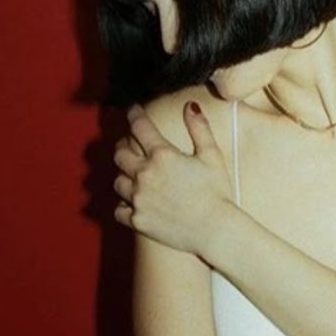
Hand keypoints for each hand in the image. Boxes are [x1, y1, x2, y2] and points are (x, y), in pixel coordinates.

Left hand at [112, 101, 235, 257]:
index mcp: (163, 155)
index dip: (134, 114)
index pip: (140, 126)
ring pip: (118, 181)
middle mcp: (145, 175)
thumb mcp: (212, 156)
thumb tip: (190, 106)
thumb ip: (199, 128)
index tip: (133, 110)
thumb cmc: (217, 192)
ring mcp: (139, 199)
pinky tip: (133, 202)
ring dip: (124, 175)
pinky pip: (119, 209)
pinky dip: (123, 205)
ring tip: (132, 175)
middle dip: (123, 145)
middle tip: (129, 145)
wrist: (216, 230)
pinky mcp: (137, 220)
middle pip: (120, 153)